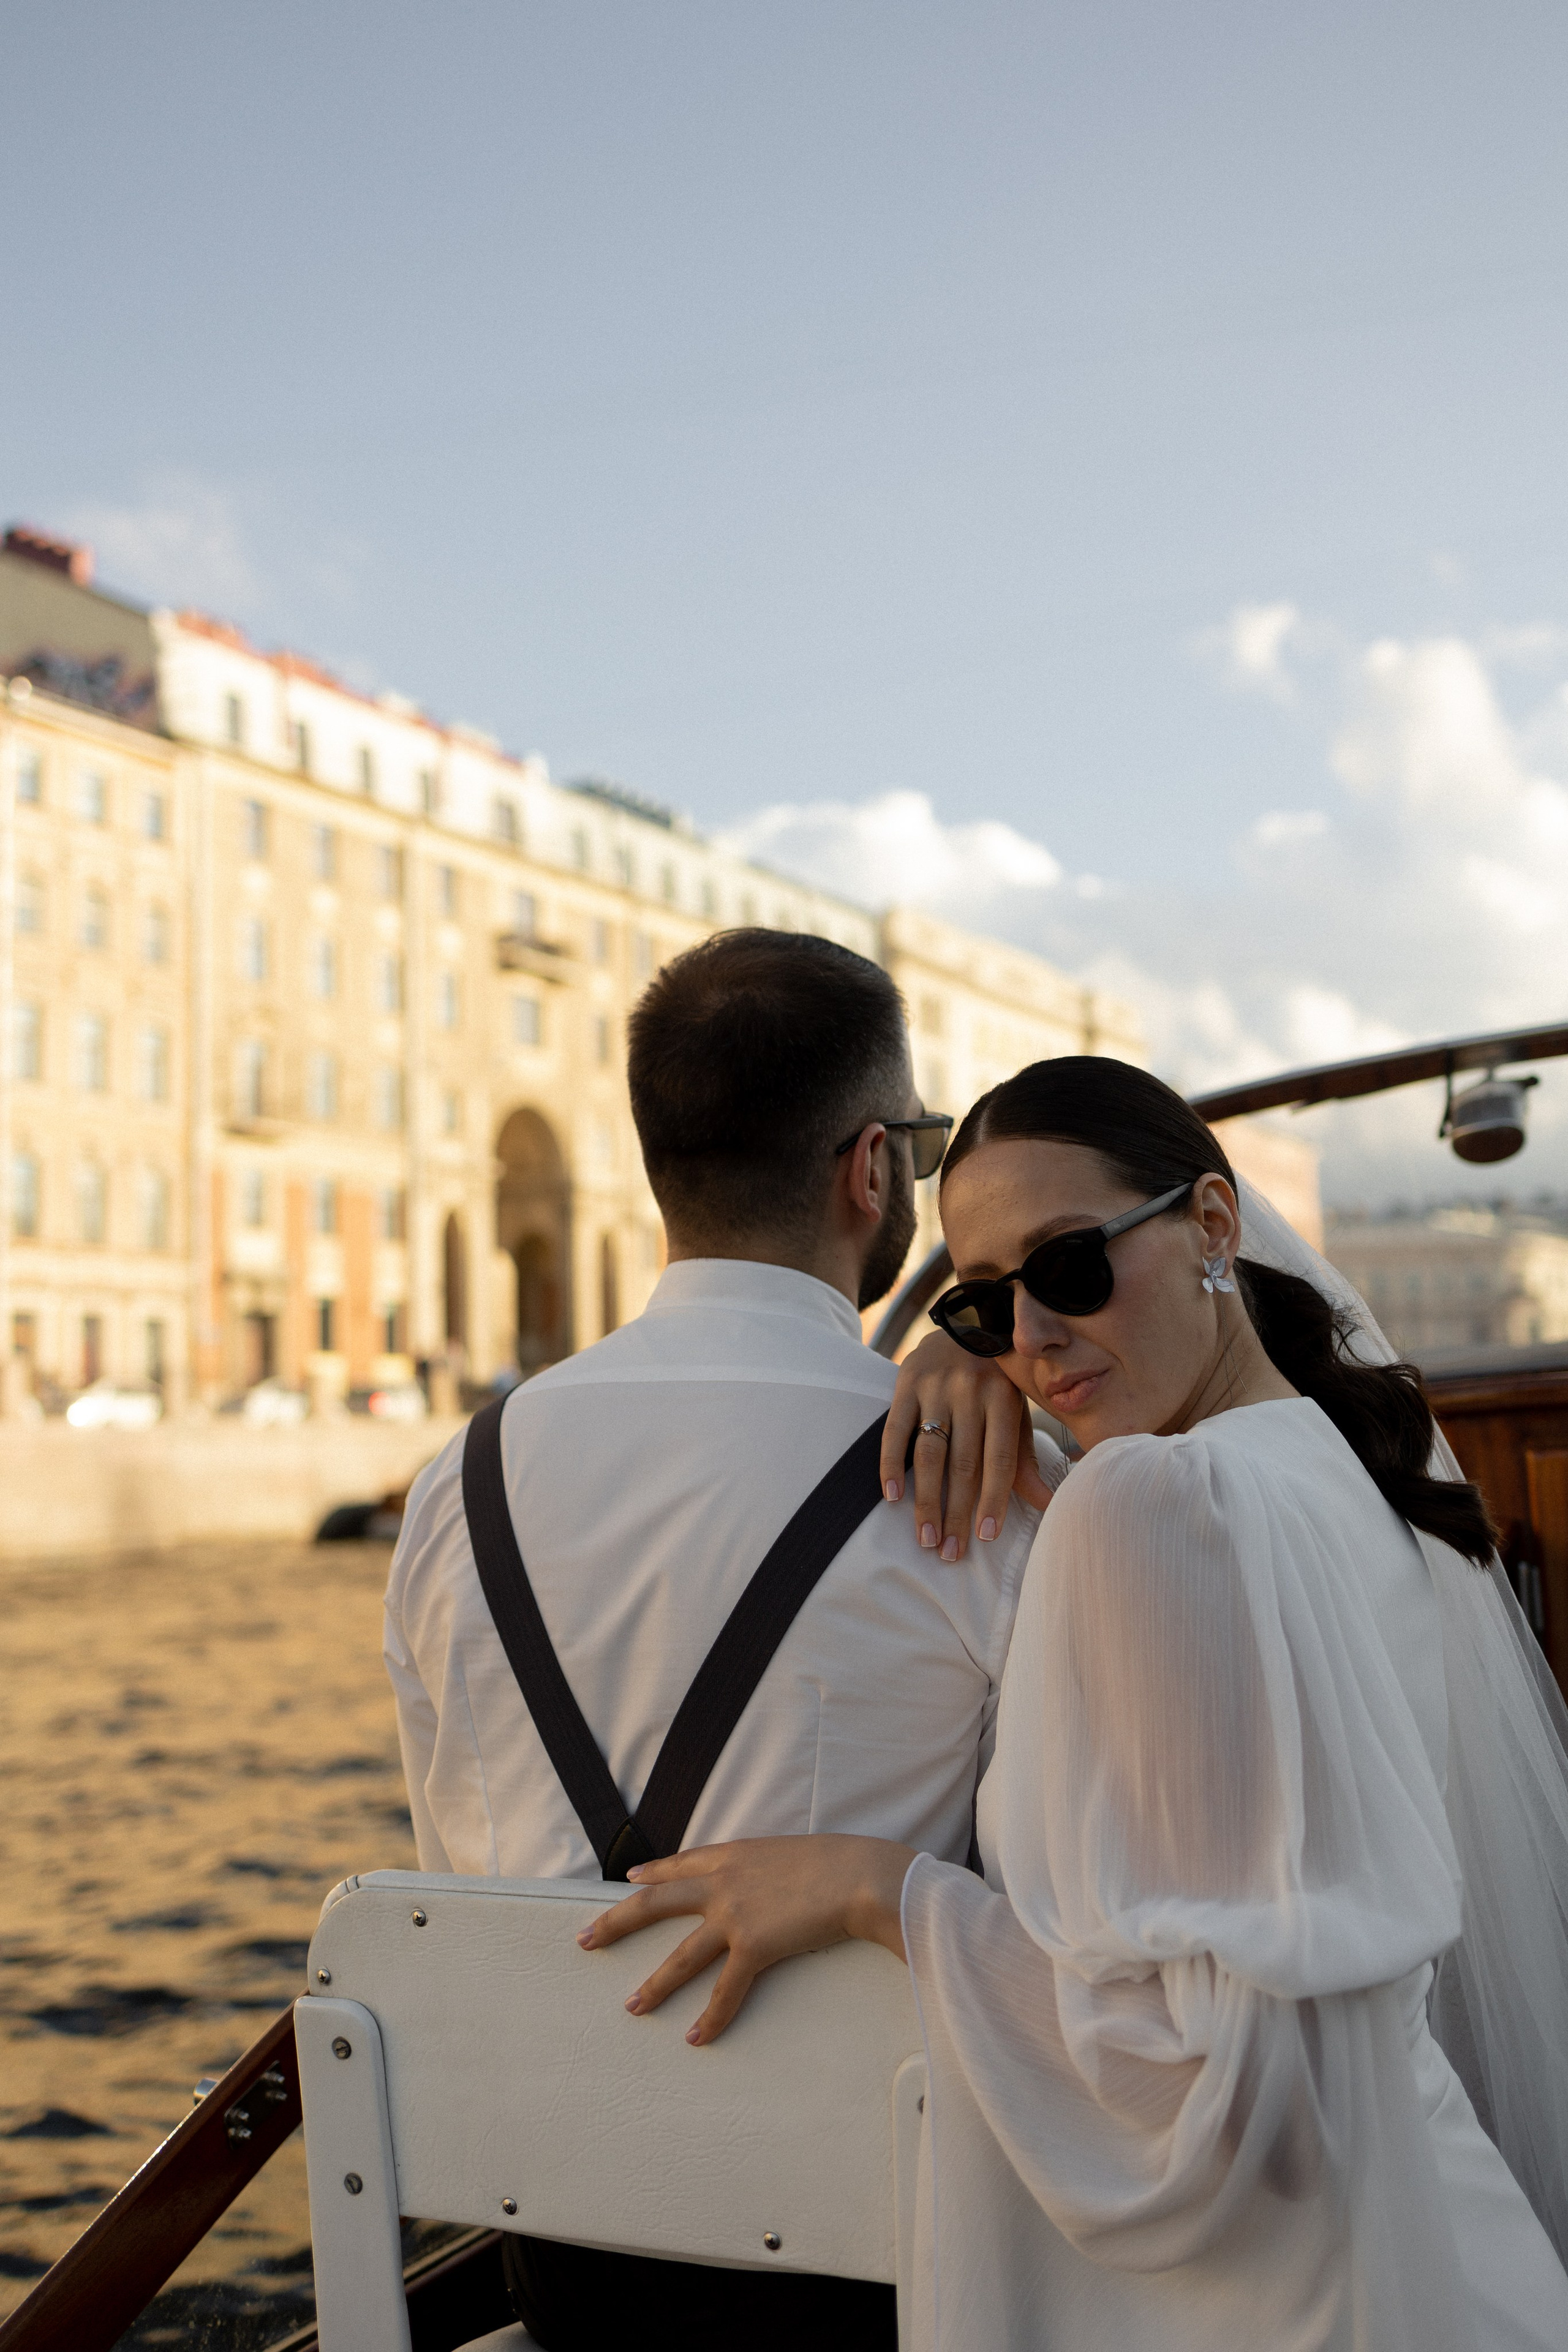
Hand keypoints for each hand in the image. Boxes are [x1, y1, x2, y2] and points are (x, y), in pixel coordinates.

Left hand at [578, 1835, 914, 2044]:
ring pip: (680, 1955)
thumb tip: (771, 1882)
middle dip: (616, 1923)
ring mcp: (734, 1914)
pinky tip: (694, 2037)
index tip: (629, 1879)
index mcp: (733, 1855)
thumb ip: (769, 1868)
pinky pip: (725, 1990)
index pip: (680, 1864)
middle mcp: (723, 1882)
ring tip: (631, 2006)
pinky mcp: (754, 1946)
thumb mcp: (791, 1854)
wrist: (859, 1874)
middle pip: (655, 1903)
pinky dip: (710, 2018)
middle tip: (585, 1940)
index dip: (651, 1872)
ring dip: (654, 1984)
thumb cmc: (839, 1862)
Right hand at [881, 1331, 1053, 1558]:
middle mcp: (970, 1390)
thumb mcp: (1016, 1412)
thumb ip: (1024, 1458)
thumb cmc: (996, 1381)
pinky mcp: (906, 1382)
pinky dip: (890, 1464)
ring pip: (929, 1453)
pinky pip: (894, 1430)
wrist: (965, 1323)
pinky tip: (891, 1497)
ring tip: (926, 1538)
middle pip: (963, 1463)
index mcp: (1004, 1398)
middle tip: (951, 1552)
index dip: (993, 1499)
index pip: (999, 1458)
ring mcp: (935, 1385)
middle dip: (957, 1512)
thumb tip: (1046, 1504)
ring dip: (926, 1500)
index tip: (985, 1536)